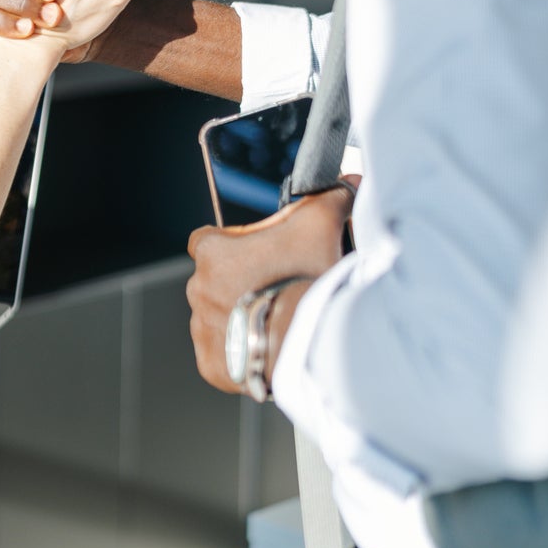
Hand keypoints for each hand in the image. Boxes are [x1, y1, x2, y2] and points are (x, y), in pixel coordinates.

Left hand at [186, 179, 356, 395]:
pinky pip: (224, 357)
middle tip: (278, 290)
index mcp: (211, 253)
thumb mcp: (321, 225)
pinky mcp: (212, 364)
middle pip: (215, 281)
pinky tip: (269, 348)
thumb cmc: (305, 278)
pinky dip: (241, 355)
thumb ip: (332, 198)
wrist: (305, 341)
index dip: (232, 244)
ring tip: (278, 322)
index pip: (206, 240)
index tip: (256, 253)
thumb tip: (350, 183)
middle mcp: (197, 289)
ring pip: (218, 320)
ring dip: (241, 319)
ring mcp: (202, 330)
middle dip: (241, 284)